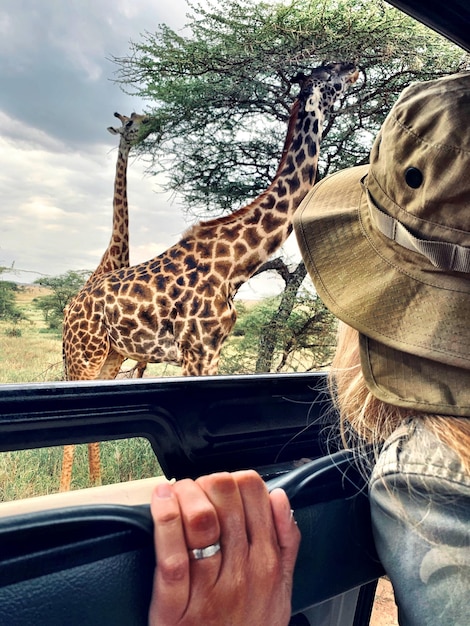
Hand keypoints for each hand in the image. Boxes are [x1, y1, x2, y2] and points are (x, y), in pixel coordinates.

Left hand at [148, 470, 300, 625]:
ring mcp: (209, 590)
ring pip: (200, 520)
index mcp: (268, 562)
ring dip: (184, 494)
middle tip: (196, 489)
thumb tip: (279, 496)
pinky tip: (161, 501)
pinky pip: (172, 555)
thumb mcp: (282, 590)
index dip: (234, 478)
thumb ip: (286, 541)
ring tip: (175, 493)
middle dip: (207, 481)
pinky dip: (164, 521)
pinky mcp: (176, 609)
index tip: (222, 487)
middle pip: (226, 497)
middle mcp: (243, 571)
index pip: (255, 492)